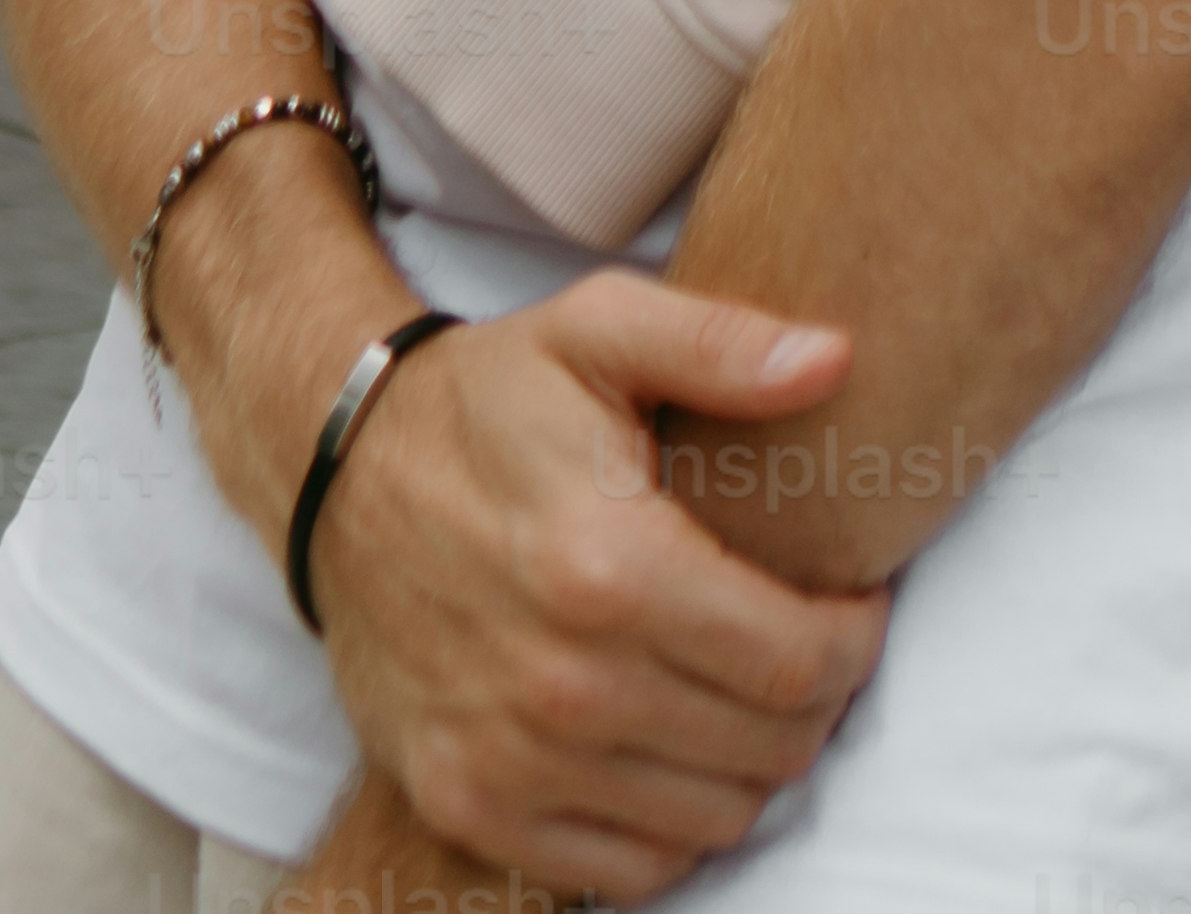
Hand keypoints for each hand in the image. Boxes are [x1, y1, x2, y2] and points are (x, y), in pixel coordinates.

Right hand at [290, 275, 887, 903]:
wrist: (335, 474)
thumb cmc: (485, 399)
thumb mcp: (595, 329)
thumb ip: (721, 341)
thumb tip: (835, 358)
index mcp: (608, 565)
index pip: (798, 662)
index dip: (855, 640)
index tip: (852, 603)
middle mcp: (563, 683)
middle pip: (769, 749)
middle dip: (815, 700)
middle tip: (802, 643)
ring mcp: (510, 759)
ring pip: (714, 820)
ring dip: (752, 763)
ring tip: (741, 690)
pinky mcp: (469, 804)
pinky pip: (630, 871)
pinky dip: (673, 825)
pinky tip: (670, 747)